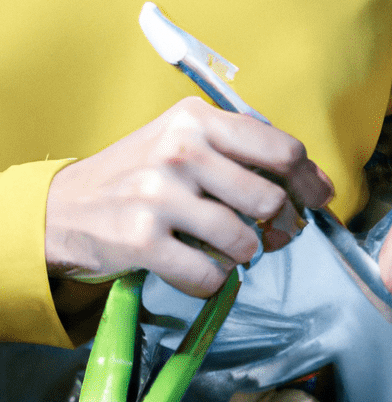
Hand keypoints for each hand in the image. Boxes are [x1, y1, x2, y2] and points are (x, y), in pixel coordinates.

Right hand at [45, 97, 334, 297]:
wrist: (64, 209)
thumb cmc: (140, 177)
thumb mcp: (185, 141)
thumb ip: (242, 153)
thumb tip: (312, 181)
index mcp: (197, 119)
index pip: (282, 149)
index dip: (310, 180)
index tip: (318, 198)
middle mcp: (180, 150)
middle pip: (271, 198)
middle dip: (281, 225)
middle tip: (271, 235)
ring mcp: (159, 194)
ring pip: (244, 240)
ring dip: (244, 254)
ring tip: (227, 249)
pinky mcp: (142, 239)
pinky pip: (209, 274)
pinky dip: (212, 281)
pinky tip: (198, 269)